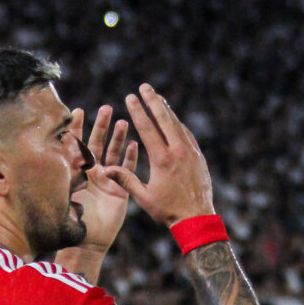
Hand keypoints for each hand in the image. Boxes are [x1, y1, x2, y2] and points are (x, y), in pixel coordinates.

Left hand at [69, 105, 137, 252]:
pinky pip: (128, 171)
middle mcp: (92, 172)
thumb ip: (62, 178)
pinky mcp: (121, 190)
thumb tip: (50, 156)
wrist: (87, 242)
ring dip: (118, 137)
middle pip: (98, 143)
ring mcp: (108, 180)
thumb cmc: (72, 222)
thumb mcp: (64, 196)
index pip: (76, 145)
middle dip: (101, 125)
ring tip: (123, 121)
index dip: (76, 128)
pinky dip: (132, 158)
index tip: (77, 110)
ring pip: (114, 153)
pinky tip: (135, 144)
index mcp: (77, 172)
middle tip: (106, 108)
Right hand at [105, 83, 213, 226]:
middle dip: (153, 100)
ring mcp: (191, 152)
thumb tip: (104, 170)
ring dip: (166, 110)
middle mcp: (178, 151)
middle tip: (145, 86)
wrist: (197, 218)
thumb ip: (125, 180)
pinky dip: (178, 124)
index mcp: (162, 159)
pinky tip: (173, 120)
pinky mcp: (199, 156)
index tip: (130, 97)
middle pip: (164, 119)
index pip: (147, 128)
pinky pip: (187, 134)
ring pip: (177, 124)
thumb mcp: (143, 197)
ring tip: (158, 97)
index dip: (138, 111)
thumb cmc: (167, 210)